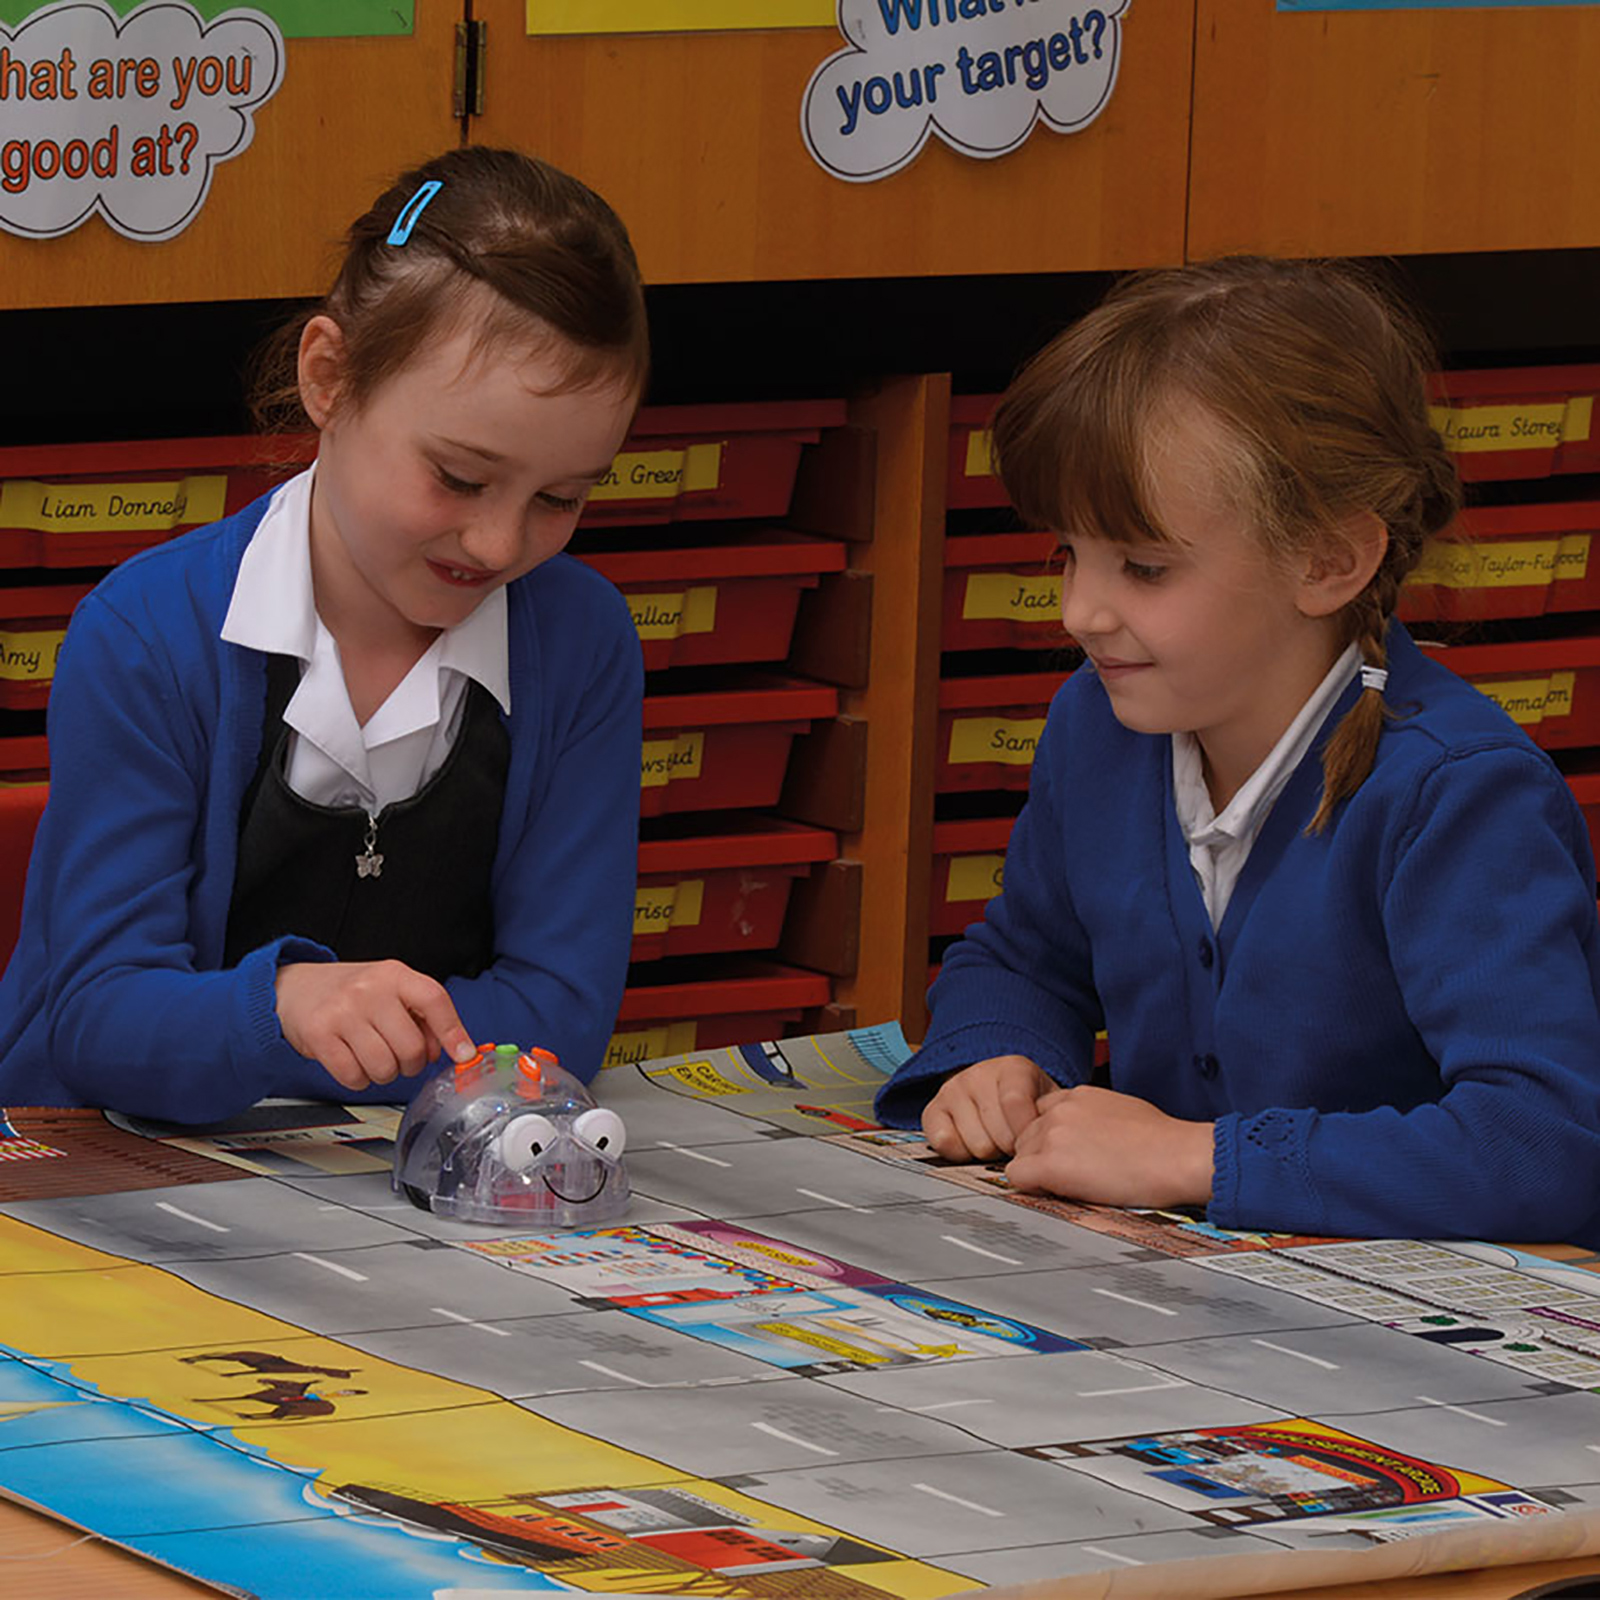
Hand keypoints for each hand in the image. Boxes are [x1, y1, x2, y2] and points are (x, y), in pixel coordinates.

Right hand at [275, 960, 475, 1093]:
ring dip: (385, 1074)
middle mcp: (369, 990)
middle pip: (411, 1047)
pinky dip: (359, 1080)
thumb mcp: (391, 991)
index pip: (434, 999)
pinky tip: (353, 1062)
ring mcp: (342, 1012)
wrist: (294, 988)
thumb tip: (449, 1049)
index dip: (454, 1031)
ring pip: (384, 1067)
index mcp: (394, 974)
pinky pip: (353, 1077)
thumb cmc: (351, 993)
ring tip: (375, 1058)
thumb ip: (422, 1017)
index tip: (463, 1054)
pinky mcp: (319, 1035)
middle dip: (412, 1064)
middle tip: (401, 1058)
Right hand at [922, 1055, 1053, 1161]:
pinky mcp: (932, 1110)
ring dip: (990, 1152)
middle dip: (1011, 1147)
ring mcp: (952, 1090)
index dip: (1026, 1133)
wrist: (996, 1094)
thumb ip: (1053, 1122)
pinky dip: (961, 1154)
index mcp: (1013, 1068)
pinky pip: (945, 1144)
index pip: (1015, 1104)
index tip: (1034, 1141)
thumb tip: (1057, 1151)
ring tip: (996, 1141)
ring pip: (976, 1144)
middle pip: (998, 1133)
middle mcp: (979, 1073)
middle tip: (1015, 1142)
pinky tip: (972, 1143)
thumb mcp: (1048, 1106)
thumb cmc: (1028, 1106)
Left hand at [1007, 1085, 1214, 1208]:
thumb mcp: (1121, 1111)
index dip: (1049, 1138)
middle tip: (1071, 1176)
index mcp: (1077, 1095)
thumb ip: (1092, 1118)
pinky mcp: (1050, 1164)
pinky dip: (1032, 1188)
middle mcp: (1059, 1110)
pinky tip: (1058, 1193)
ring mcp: (1052, 1135)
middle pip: (1026, 1136)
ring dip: (1039, 1173)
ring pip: (1020, 1156)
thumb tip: (1086, 1137)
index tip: (1066, 1155)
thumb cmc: (1163, 1141)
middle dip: (1041, 1156)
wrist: (1177, 1156)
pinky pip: (1017, 1177)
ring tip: (1073, 1186)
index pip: (1040, 1114)